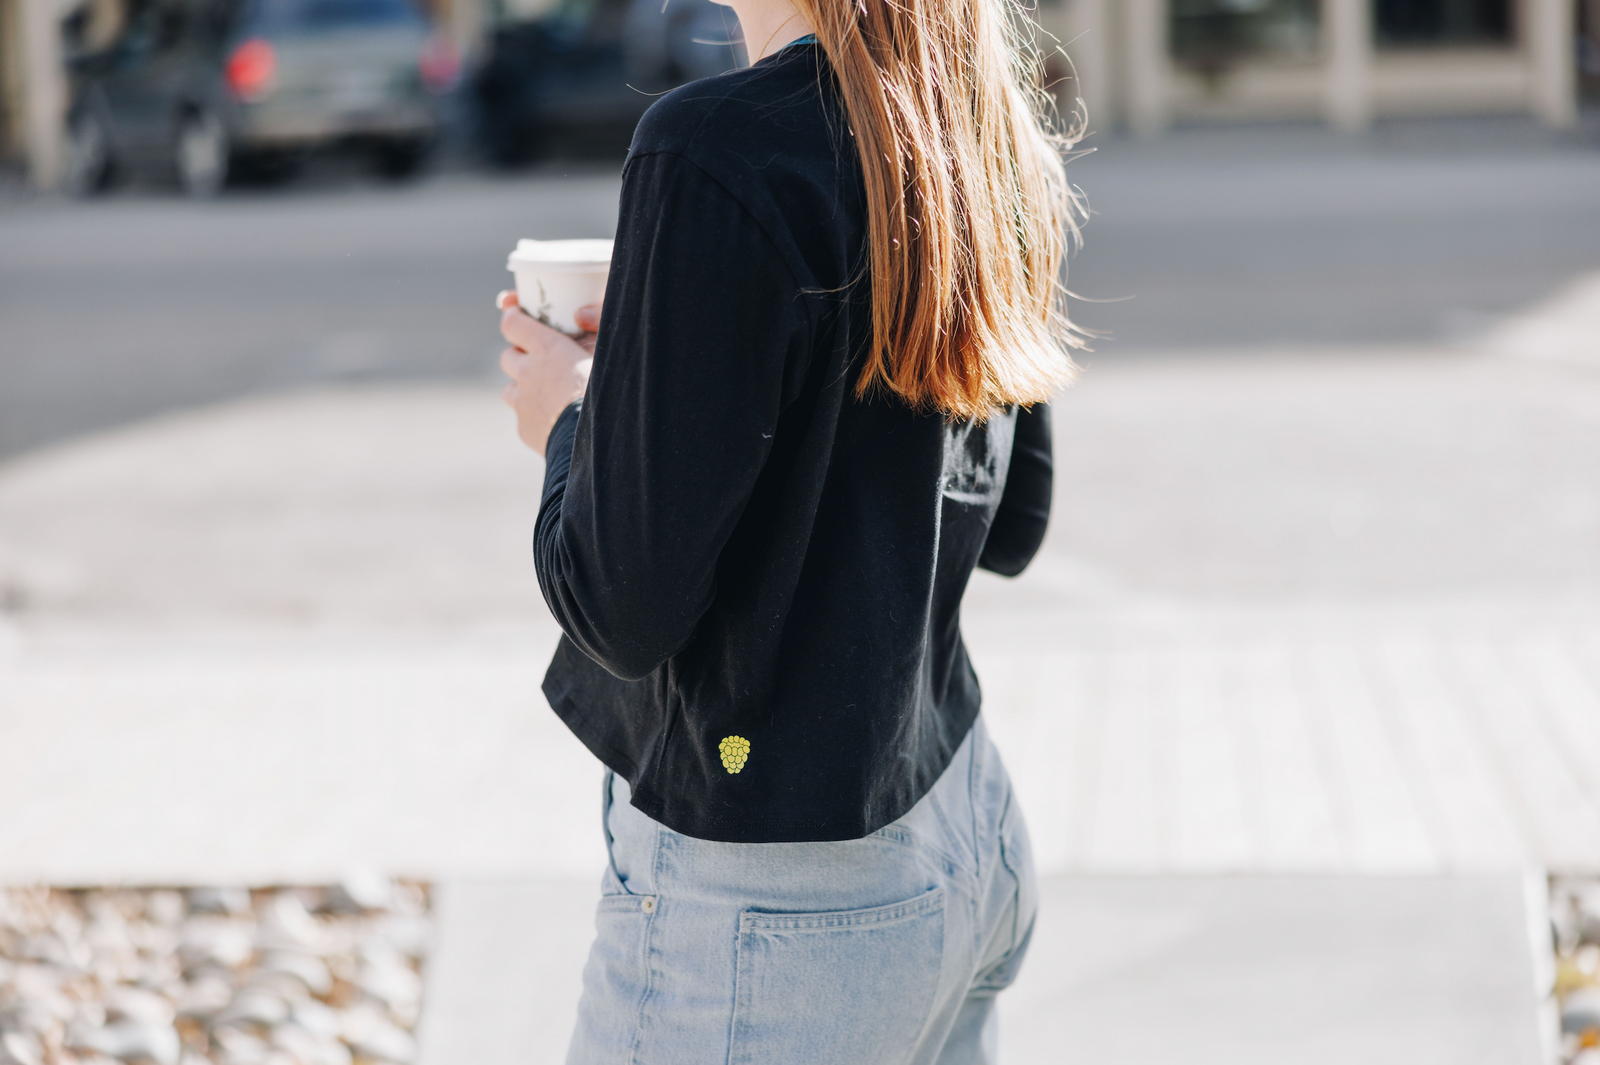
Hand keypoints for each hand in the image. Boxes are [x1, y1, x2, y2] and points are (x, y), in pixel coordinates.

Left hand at [497, 290, 599, 455]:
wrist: (602, 442)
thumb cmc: (610, 392)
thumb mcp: (610, 351)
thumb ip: (598, 327)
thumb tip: (581, 314)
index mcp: (547, 348)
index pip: (513, 323)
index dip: (513, 317)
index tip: (517, 314)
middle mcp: (528, 373)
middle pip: (508, 355)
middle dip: (520, 355)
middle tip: (540, 359)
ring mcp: (523, 403)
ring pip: (510, 388)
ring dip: (523, 386)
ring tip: (546, 393)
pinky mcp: (525, 430)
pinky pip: (523, 417)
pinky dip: (533, 415)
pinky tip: (554, 419)